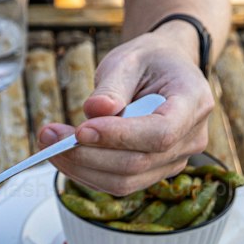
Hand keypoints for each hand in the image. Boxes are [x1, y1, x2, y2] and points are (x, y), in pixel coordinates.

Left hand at [37, 23, 212, 194]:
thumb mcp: (129, 59)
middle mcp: (191, 138)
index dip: (121, 136)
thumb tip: (94, 110)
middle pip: (137, 163)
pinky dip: (85, 172)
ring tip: (49, 143)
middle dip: (87, 154)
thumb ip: (112, 86)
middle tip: (48, 136)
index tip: (82, 129)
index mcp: (194, 102)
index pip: (161, 132)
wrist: (163, 69)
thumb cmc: (149, 61)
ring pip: (124, 181)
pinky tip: (63, 153)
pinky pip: (118, 184)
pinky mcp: (153, 172)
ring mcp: (174, 160)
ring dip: (80, 167)